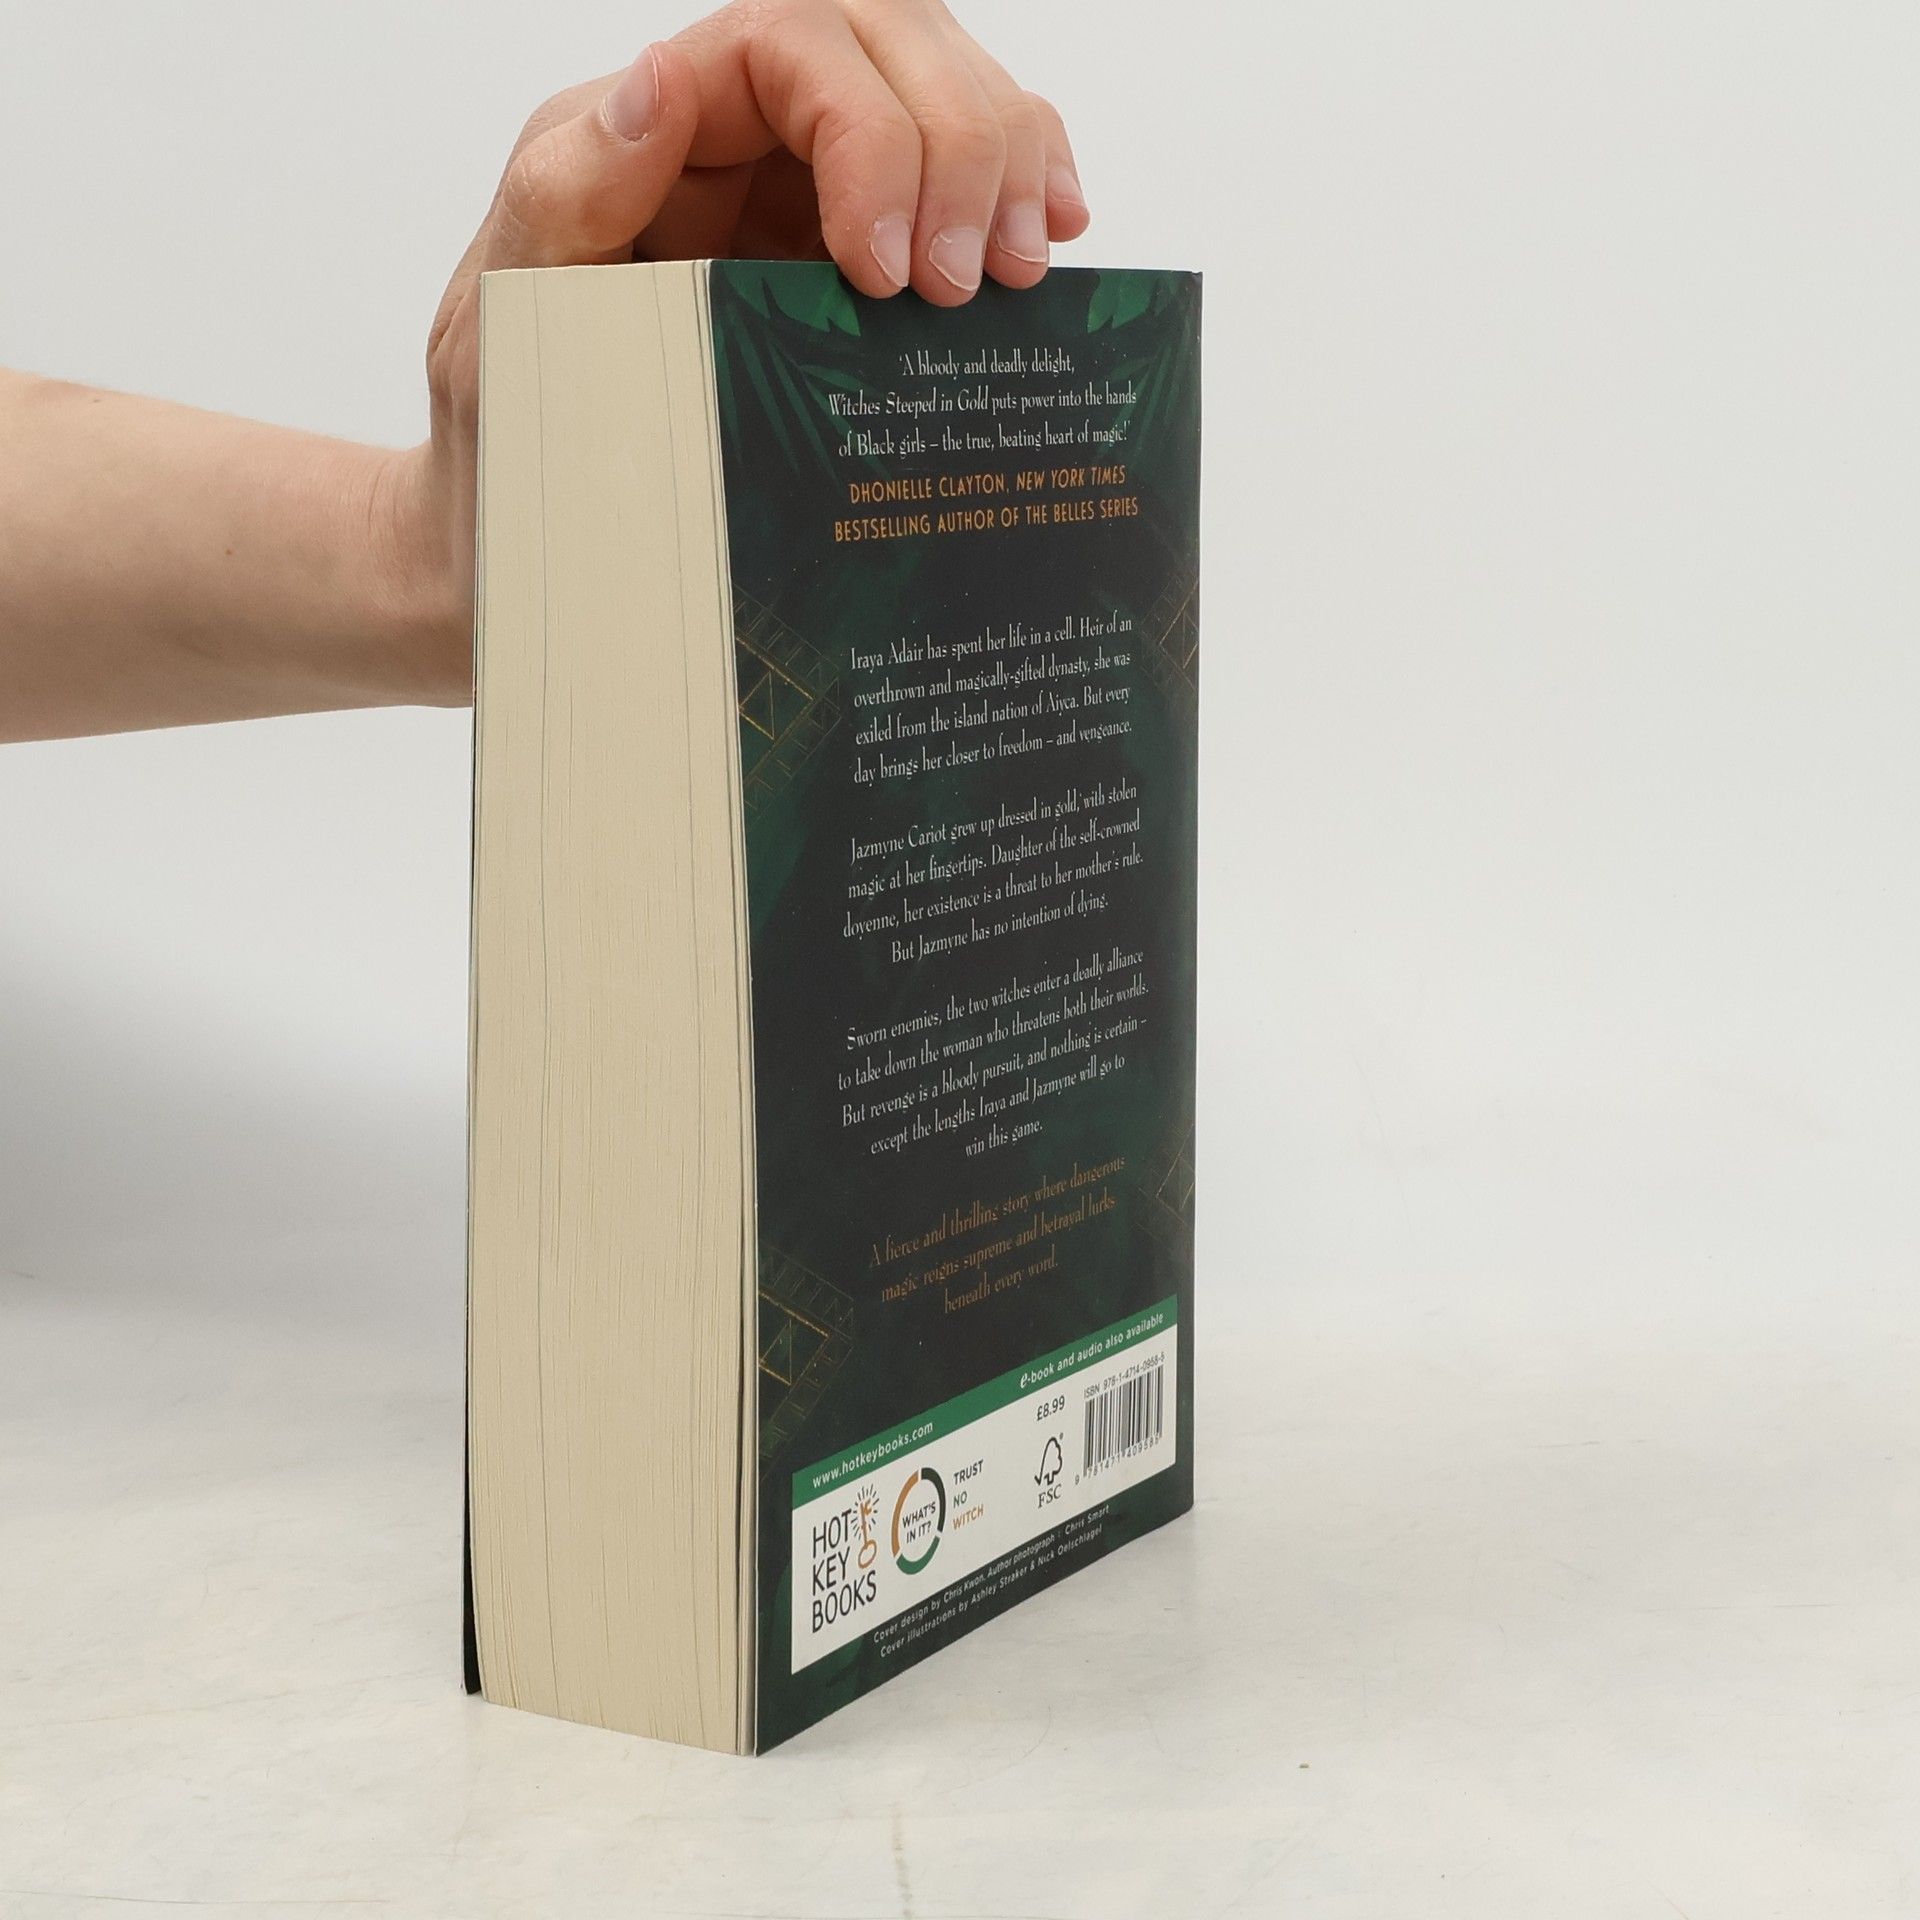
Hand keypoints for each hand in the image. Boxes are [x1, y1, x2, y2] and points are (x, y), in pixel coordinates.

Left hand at [392, 0, 1089, 697]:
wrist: (521, 550)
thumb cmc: (502, 448)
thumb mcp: (502, 329)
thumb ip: (563, 199)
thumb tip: (657, 86)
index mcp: (648, 136)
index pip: (788, 41)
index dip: (868, 127)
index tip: (886, 269)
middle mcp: (736, 144)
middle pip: (889, 42)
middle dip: (958, 142)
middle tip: (972, 286)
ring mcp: (806, 199)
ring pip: (944, 93)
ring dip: (1007, 163)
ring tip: (1018, 278)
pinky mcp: (856, 268)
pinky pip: (959, 186)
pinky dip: (1021, 190)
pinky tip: (1047, 249)